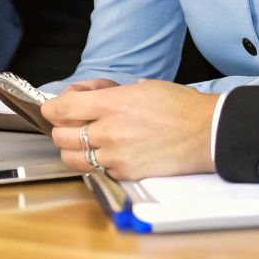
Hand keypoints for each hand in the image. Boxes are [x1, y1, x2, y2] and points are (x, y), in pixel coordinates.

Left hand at [40, 80, 217, 179]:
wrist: (206, 132)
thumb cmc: (178, 106)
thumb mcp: (140, 86)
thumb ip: (107, 94)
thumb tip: (88, 97)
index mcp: (111, 104)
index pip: (61, 108)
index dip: (52, 108)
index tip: (54, 108)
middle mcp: (108, 131)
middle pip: (60, 135)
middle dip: (62, 128)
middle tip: (73, 123)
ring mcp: (115, 155)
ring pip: (72, 158)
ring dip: (73, 149)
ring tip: (85, 142)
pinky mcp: (125, 172)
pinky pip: (96, 169)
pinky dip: (96, 162)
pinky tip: (109, 152)